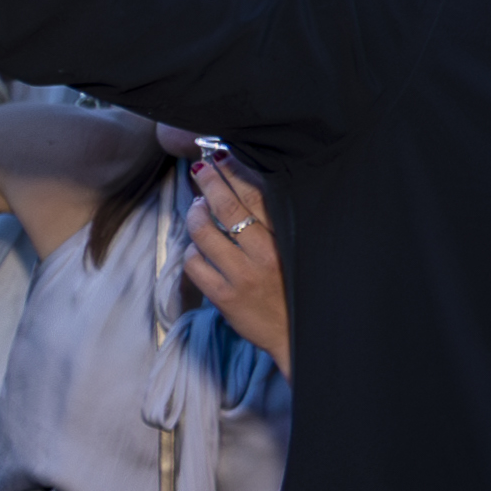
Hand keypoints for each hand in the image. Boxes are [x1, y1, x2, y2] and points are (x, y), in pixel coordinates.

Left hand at [180, 152, 289, 364]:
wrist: (298, 334)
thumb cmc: (297, 288)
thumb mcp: (298, 251)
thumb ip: (277, 225)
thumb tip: (247, 188)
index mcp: (288, 239)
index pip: (258, 195)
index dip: (236, 172)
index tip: (222, 156)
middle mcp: (266, 254)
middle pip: (229, 207)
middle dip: (210, 182)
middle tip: (200, 169)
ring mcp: (243, 276)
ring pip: (204, 233)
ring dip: (195, 215)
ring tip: (196, 208)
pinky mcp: (225, 297)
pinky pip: (194, 265)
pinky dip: (191, 252)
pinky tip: (197, 250)